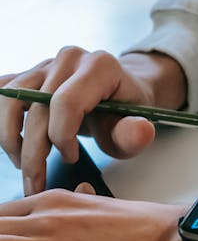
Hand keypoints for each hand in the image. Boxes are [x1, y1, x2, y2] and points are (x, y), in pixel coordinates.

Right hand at [0, 46, 186, 195]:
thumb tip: (141, 131)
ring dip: (11, 137)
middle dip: (33, 152)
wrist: (118, 92)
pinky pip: (3, 92)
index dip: (62, 137)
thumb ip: (134, 133)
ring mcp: (47, 63)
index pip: (66, 102)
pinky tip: (13, 143)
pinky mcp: (30, 73)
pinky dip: (2, 121)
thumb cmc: (125, 111)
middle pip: (37, 107)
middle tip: (37, 182)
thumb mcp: (135, 126)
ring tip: (24, 163)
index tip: (71, 158)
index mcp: (100, 66)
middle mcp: (71, 58)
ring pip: (10, 98)